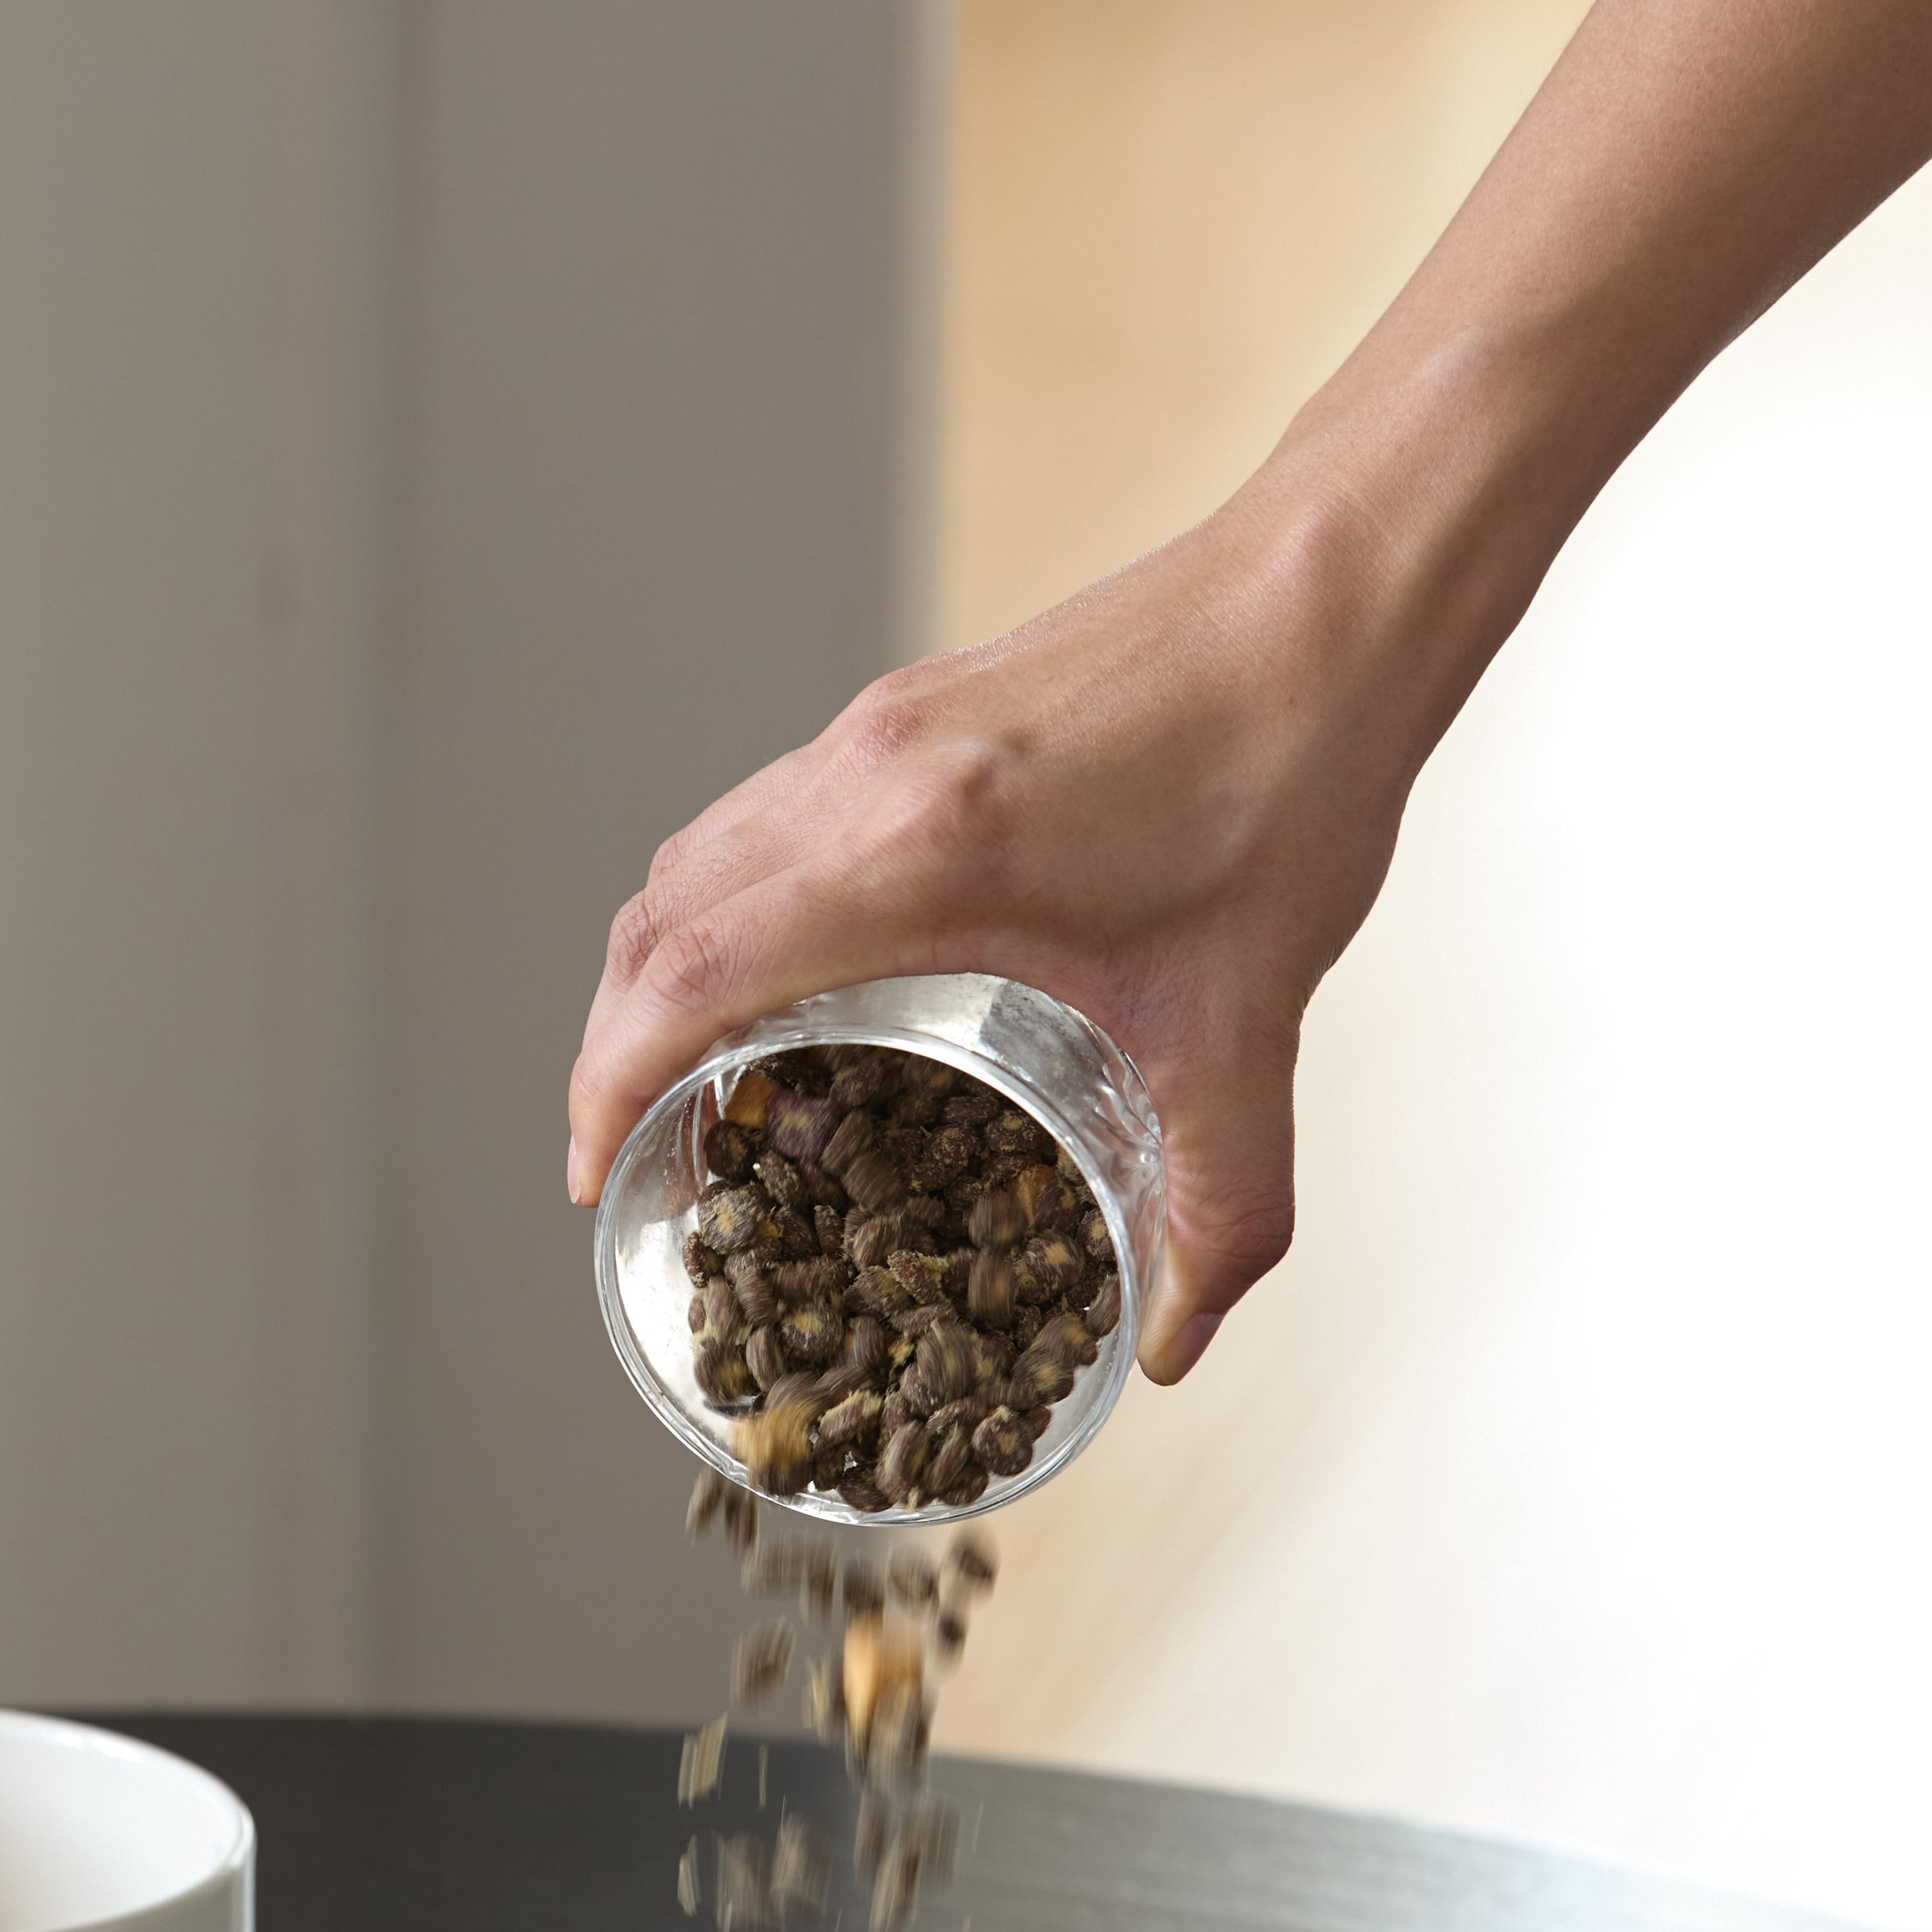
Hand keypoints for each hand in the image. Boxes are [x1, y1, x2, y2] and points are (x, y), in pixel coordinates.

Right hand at [566, 464, 1417, 1379]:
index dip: (610, 1085)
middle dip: (615, 1046)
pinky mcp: (910, 703)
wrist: (1332, 600)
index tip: (599, 1171)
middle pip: (659, 917)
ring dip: (666, 967)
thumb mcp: (1249, 1018)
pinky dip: (735, 902)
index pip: (685, 973)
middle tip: (639, 1148)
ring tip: (698, 1070)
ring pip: (699, 855)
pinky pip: (765, 814)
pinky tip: (799, 966)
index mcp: (921, 854)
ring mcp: (878, 727)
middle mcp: (867, 776)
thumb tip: (1185, 1331)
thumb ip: (1221, 1199)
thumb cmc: (1291, 774)